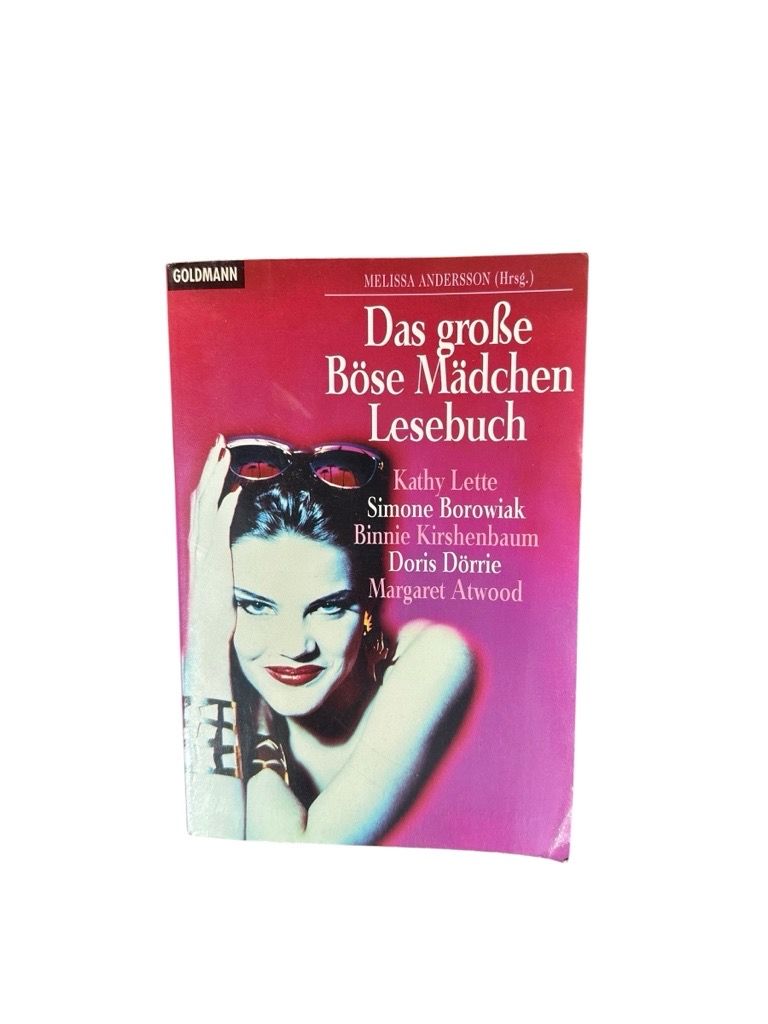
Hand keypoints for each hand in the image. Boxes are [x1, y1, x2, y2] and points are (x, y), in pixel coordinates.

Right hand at [185, 435, 240, 699]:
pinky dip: (224, 517)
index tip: (222, 469)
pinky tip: (235, 494)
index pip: (208, 527)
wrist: (210, 686)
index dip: (212, 496)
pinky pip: (219, 544)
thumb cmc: (226, 660)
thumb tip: (252, 593)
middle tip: (222, 445)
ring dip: (216, 486)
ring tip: (225, 455)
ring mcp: (204, 577)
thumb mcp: (236, 623)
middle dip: (211, 478)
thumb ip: (241, 602)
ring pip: (207, 522)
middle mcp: (202, 571)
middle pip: (203, 515)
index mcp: (209, 576)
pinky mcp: (213, 585)